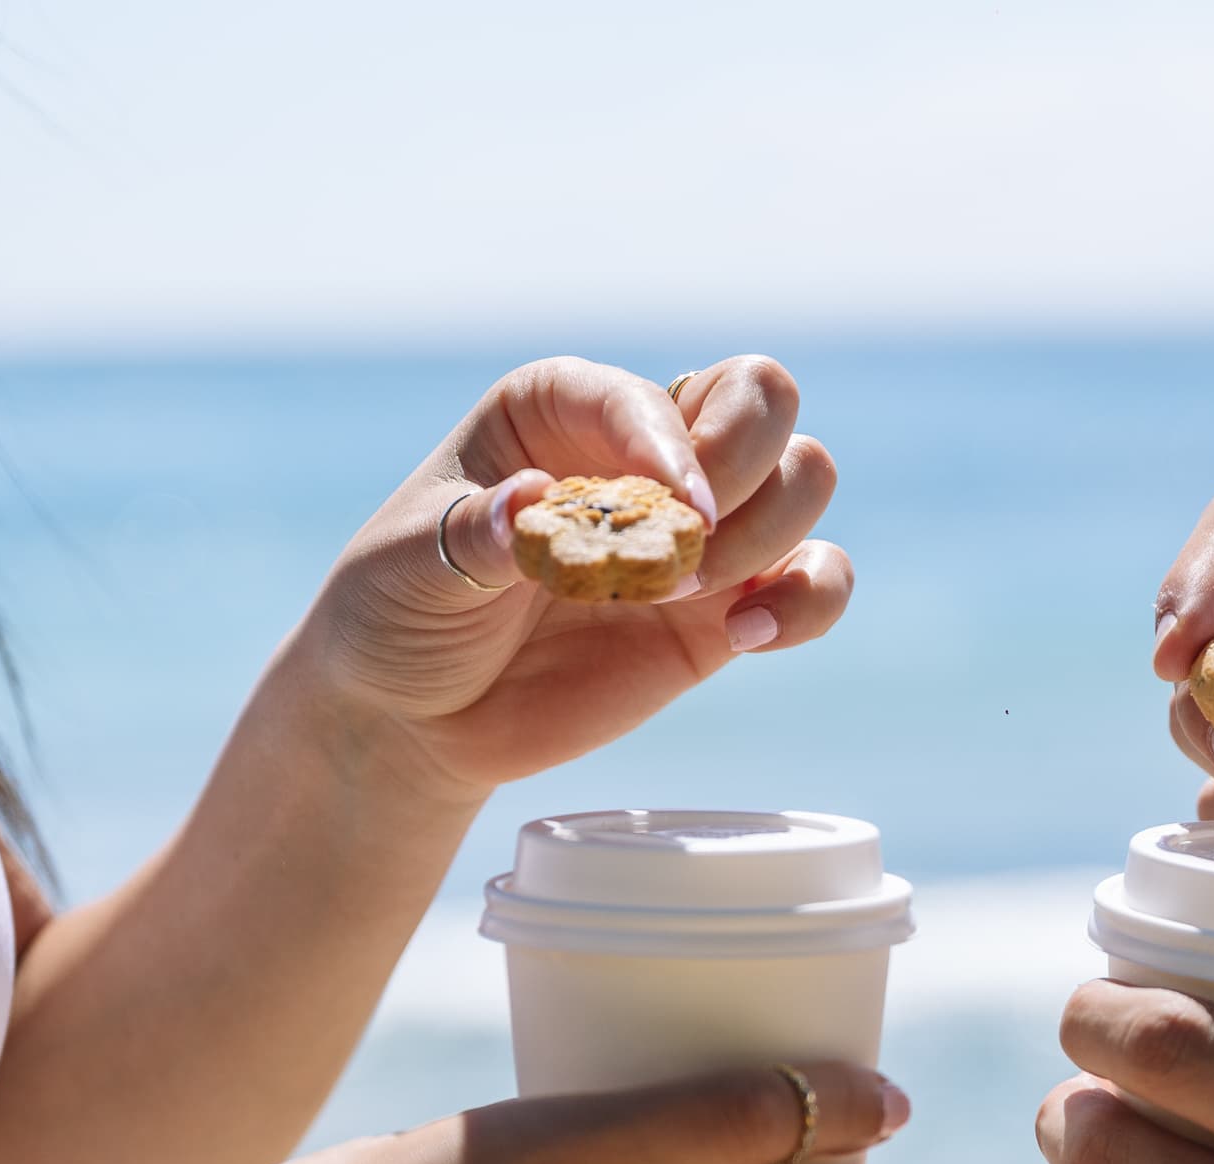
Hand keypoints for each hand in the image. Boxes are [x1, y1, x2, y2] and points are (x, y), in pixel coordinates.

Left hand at [304, 355, 852, 798]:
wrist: (416, 717)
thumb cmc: (398, 612)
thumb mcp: (410, 566)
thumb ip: (474, 535)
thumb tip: (528, 505)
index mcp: (562, 406)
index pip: (649, 396)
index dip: (674, 448)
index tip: (680, 515)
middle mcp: (643, 449)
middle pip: (762, 397)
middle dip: (746, 464)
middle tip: (688, 542)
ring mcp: (695, 530)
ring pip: (805, 478)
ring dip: (772, 533)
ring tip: (691, 596)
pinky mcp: (725, 608)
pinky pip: (815, 581)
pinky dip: (809, 602)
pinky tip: (750, 637)